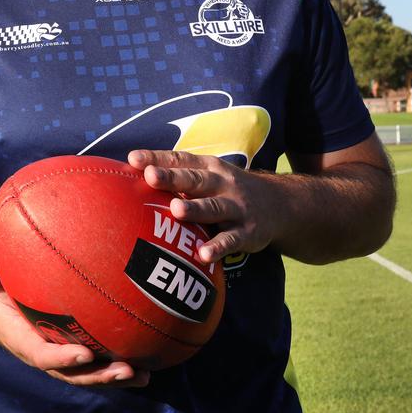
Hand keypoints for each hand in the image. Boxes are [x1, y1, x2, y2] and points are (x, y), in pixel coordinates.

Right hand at [0, 251, 149, 387]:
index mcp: (23, 340)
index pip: (43, 355)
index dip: (62, 359)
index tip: (85, 354)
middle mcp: (45, 354)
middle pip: (74, 374)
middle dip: (99, 376)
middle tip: (125, 370)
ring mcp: (61, 357)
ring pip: (90, 374)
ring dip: (116, 377)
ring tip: (143, 374)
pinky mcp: (74, 351)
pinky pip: (97, 363)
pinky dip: (120, 367)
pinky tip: (148, 362)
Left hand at [128, 149, 284, 263]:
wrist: (279, 204)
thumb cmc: (227, 188)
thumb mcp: (208, 175)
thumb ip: (177, 174)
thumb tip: (132, 171)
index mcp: (208, 167)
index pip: (180, 160)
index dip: (157, 158)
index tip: (133, 159)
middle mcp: (222, 183)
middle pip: (194, 179)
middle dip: (172, 178)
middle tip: (150, 176)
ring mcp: (236, 207)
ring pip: (213, 207)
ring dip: (195, 208)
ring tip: (175, 210)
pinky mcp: (247, 232)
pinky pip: (231, 239)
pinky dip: (218, 247)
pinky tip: (203, 254)